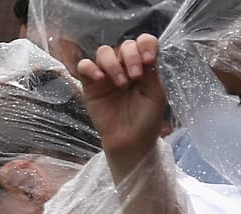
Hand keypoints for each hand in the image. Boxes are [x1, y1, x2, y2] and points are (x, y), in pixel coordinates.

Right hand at [74, 36, 168, 158]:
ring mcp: (106, 75)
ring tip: (121, 83)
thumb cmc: (146, 121)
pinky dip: (91, 68)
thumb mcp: (155, 95)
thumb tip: (144, 52)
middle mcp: (125, 67)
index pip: (143, 42)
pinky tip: (100, 79)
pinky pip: (84, 66)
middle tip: (135, 77)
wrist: (130, 143)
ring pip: (104, 52)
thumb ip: (151, 72)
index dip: (146, 45)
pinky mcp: (90, 85)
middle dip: (131, 56)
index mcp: (143, 66)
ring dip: (113, 63)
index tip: (149, 60)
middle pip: (125, 45)